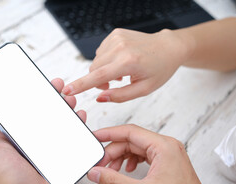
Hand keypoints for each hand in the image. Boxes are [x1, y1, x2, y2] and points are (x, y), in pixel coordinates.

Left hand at [0, 78, 86, 183]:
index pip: (19, 109)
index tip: (37, 82)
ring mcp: (44, 147)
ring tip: (71, 101)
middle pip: (41, 112)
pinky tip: (80, 118)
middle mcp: (26, 140)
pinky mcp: (58, 155)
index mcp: (9, 136)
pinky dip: (75, 125)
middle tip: (59, 86)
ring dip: (64, 108)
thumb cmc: (7, 181)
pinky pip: (68, 136)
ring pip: (56, 122)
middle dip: (50, 97)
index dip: (28, 93)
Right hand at [62, 28, 191, 102]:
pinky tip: (120, 62)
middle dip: (97, 80)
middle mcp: (121, 47)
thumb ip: (120, 96)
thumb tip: (100, 98)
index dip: (81, 85)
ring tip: (120, 73)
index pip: (98, 76)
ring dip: (103, 70)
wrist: (168, 48)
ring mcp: (117, 38)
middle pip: (94, 68)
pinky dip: (107, 60)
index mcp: (129, 62)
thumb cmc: (159, 69)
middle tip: (111, 86)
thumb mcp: (143, 89)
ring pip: (97, 60)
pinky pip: (101, 51)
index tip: (67, 90)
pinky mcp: (116, 33)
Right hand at [87, 125, 235, 183]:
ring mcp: (168, 154)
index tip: (95, 137)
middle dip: (113, 151)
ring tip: (111, 170)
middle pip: (131, 140)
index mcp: (163, 146)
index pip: (130, 132)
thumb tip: (96, 172)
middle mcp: (167, 146)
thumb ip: (114, 180)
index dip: (109, 133)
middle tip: (100, 164)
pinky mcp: (168, 162)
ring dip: (121, 157)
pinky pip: (144, 155)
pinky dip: (131, 161)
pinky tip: (126, 171)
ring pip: (137, 148)